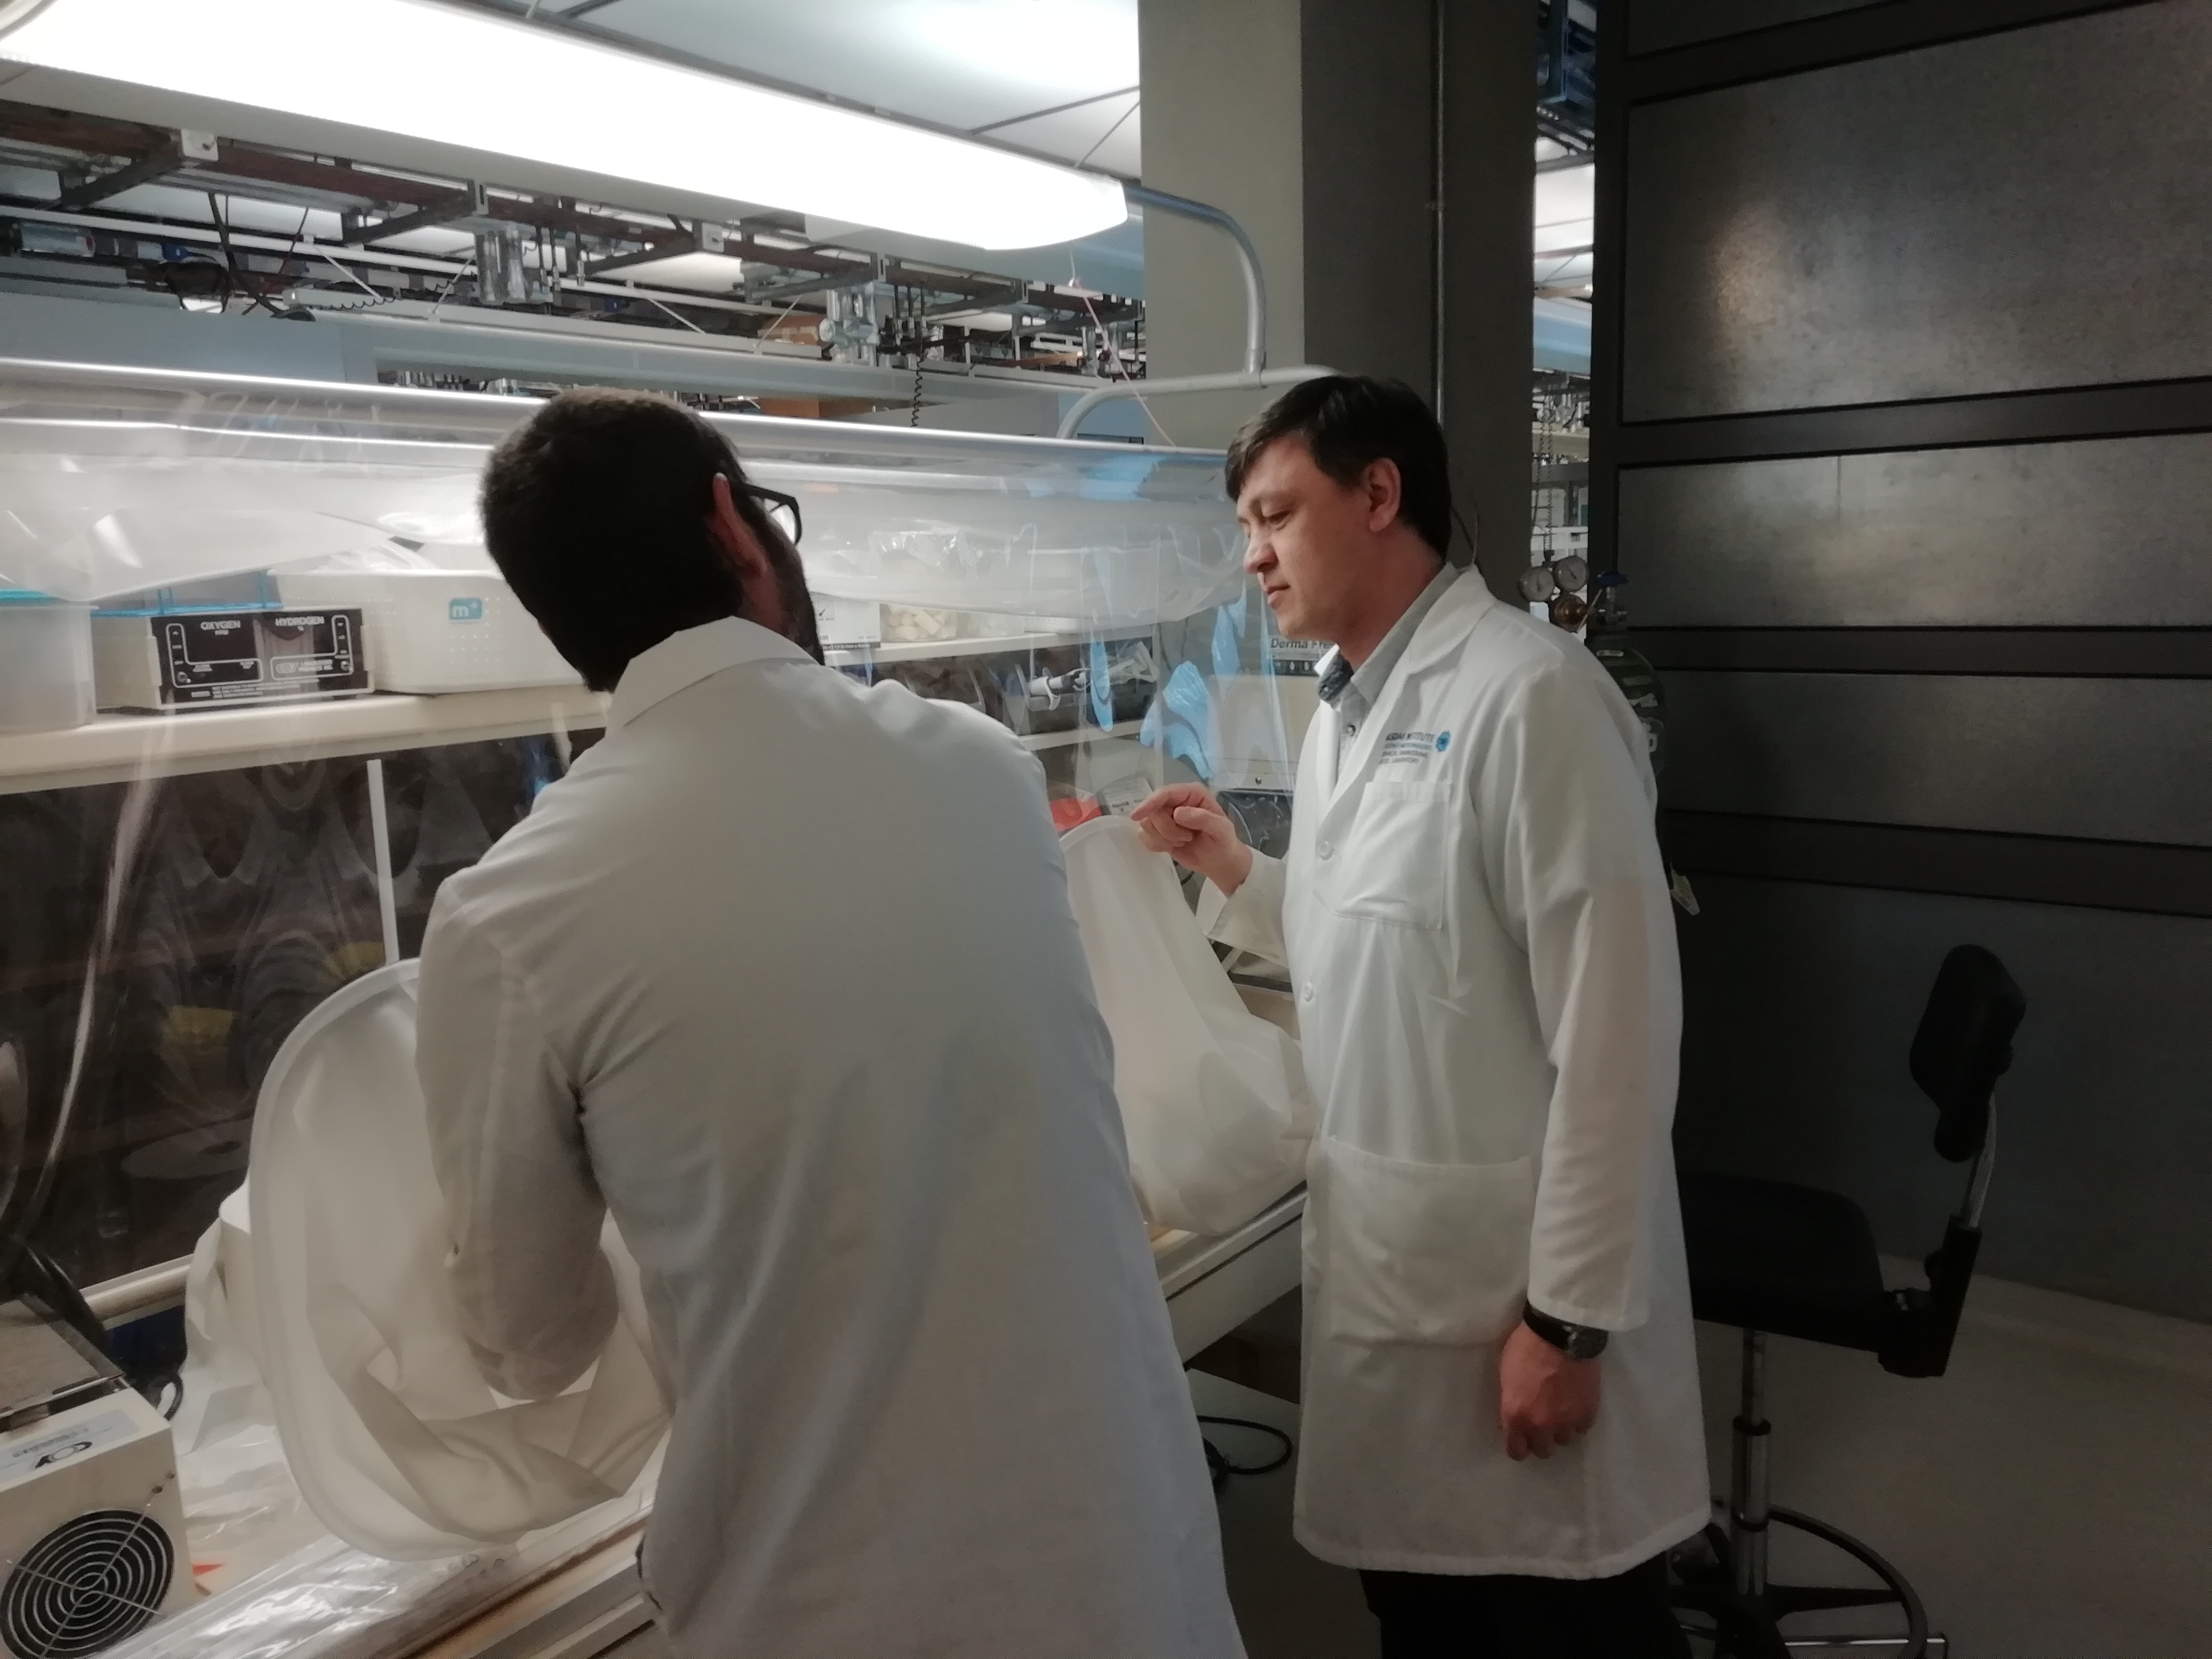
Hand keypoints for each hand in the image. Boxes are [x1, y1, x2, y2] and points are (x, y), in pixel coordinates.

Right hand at [1128, 784, 1253, 894]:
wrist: (1219, 861)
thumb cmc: (1224, 842)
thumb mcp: (1222, 830)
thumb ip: (1203, 818)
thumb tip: (1177, 813)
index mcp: (1191, 794)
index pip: (1164, 793)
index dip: (1149, 803)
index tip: (1136, 816)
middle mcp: (1176, 802)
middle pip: (1152, 811)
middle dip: (1166, 830)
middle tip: (1186, 838)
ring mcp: (1166, 817)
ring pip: (1147, 825)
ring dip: (1163, 838)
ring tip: (1182, 842)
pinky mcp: (1159, 832)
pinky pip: (1145, 837)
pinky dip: (1157, 845)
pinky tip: (1173, 847)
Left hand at [1497, 1320, 1600, 1460]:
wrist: (1560, 1333)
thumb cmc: (1525, 1347)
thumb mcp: (1505, 1375)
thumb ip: (1510, 1402)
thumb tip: (1513, 1419)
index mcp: (1515, 1416)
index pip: (1516, 1451)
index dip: (1517, 1446)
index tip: (1520, 1438)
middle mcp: (1541, 1426)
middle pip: (1542, 1450)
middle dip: (1540, 1439)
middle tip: (1542, 1422)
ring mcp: (1567, 1422)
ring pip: (1564, 1440)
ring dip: (1561, 1429)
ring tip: (1561, 1410)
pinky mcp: (1588, 1413)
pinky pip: (1582, 1427)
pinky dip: (1578, 1419)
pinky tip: (1576, 1403)